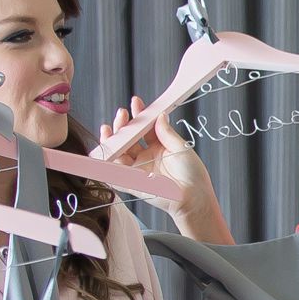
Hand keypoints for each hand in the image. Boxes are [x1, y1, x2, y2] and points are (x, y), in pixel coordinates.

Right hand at [107, 93, 228, 241]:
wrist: (194, 197)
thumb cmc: (193, 175)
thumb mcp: (181, 147)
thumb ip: (167, 133)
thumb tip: (160, 115)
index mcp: (159, 148)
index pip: (144, 129)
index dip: (139, 115)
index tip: (136, 102)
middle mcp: (146, 157)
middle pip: (128, 139)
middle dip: (123, 125)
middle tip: (123, 114)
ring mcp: (138, 169)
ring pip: (118, 152)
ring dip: (112, 140)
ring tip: (108, 128)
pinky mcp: (132, 182)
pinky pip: (115, 173)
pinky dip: (106, 163)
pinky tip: (103, 150)